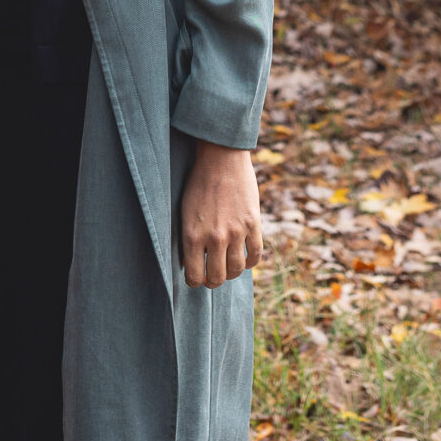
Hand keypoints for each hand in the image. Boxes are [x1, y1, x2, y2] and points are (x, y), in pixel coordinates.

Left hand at [178, 144, 261, 287]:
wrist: (220, 159)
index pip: (194, 276)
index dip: (195, 281)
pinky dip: (251, 263)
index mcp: (192, 235)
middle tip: (212, 277)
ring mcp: (236, 232)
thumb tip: (188, 263)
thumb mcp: (184, 211)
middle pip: (217, 277)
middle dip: (213, 281)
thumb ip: (187, 239)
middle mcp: (214, 238)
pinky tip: (245, 260)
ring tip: (228, 268)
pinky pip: (256, 255)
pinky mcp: (253, 224)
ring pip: (237, 270)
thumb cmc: (197, 183)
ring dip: (232, 273)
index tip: (196, 278)